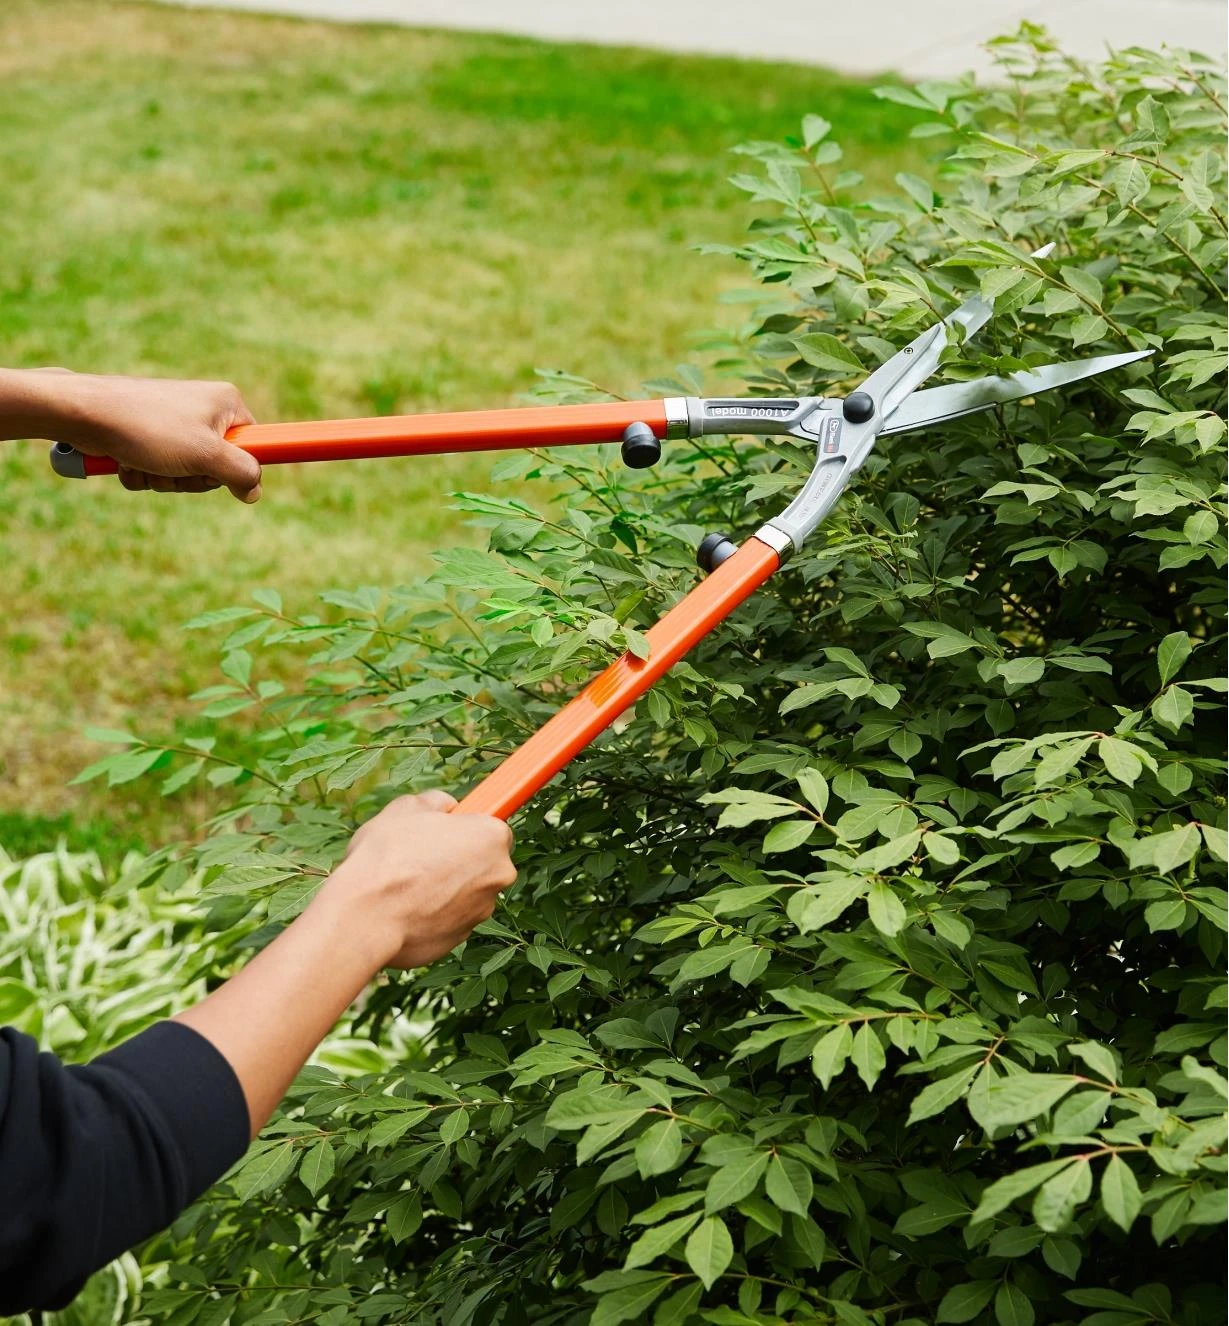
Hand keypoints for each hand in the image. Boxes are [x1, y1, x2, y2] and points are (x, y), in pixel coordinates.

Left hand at [36, 369, 262, 501]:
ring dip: (165, 479)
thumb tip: (255, 491)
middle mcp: (204, 408)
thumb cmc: (148, 428)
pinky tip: (129, 462)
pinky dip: (145, 473)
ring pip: (186, 470)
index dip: (237, 468)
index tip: (215, 470)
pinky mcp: (149, 431)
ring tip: (145, 463)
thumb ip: (241, 473)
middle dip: (192, 478)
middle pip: (218, 464)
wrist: (84, 412)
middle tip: (174, 470)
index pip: (254, 446)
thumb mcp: (205, 455)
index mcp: (226, 403)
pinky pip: (160, 466)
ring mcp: (175, 420)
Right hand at [319, 791, 516, 969]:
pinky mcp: (462, 938)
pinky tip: (406, 908)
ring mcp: (482, 910)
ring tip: (407, 884)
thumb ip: (435, 801)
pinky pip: (451, 919)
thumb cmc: (386, 858)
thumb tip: (445, 805)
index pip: (493, 826)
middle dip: (459, 859)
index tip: (450, 830)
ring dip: (446, 888)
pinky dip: (434, 914)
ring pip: (467, 893)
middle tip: (422, 856)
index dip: (468, 828)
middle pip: (484, 862)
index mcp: (492, 837)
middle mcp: (498, 876)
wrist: (365, 917)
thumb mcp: (406, 809)